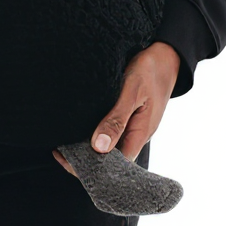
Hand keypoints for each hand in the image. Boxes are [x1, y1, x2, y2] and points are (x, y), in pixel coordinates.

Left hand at [52, 41, 180, 175]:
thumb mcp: (132, 92)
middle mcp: (136, 134)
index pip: (116, 166)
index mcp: (140, 134)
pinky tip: (79, 128)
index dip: (93, 168)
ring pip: (110, 146)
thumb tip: (99, 147)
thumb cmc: (149, 71)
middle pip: (111, 159)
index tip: (69, 160)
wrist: (165, 56)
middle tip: (60, 152)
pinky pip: (112, 132)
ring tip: (63, 143)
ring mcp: (133, 126)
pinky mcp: (129, 117)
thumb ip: (117, 119)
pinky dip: (95, 133)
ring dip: (89, 147)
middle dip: (87, 159)